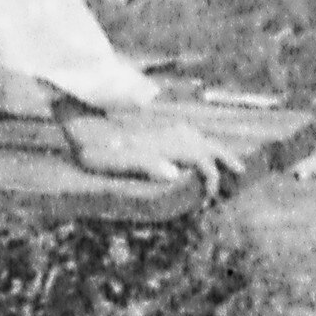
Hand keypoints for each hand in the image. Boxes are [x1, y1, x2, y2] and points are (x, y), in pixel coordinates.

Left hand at [63, 105, 229, 183]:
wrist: (74, 113)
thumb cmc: (89, 142)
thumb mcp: (109, 158)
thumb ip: (142, 164)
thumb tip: (173, 174)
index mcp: (164, 141)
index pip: (203, 163)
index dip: (210, 184)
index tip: (207, 203)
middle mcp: (168, 130)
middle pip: (209, 145)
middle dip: (227, 161)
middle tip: (242, 175)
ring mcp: (163, 125)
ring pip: (200, 137)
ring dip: (217, 151)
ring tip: (230, 165)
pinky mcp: (154, 124)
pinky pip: (187, 133)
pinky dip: (201, 143)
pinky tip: (198, 150)